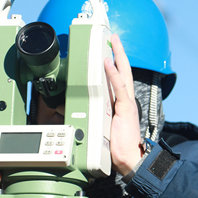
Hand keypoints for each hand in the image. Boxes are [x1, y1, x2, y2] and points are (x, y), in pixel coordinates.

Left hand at [104, 34, 143, 175]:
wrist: (130, 159)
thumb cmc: (117, 147)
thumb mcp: (102, 126)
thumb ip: (90, 114)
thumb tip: (68, 107)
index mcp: (122, 104)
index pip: (119, 79)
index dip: (116, 65)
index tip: (111, 52)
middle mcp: (126, 100)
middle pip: (124, 71)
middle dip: (120, 53)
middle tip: (115, 38)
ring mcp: (127, 103)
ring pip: (124, 74)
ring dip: (118, 56)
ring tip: (114, 42)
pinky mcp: (126, 108)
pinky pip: (119, 87)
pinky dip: (113, 73)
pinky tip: (108, 62)